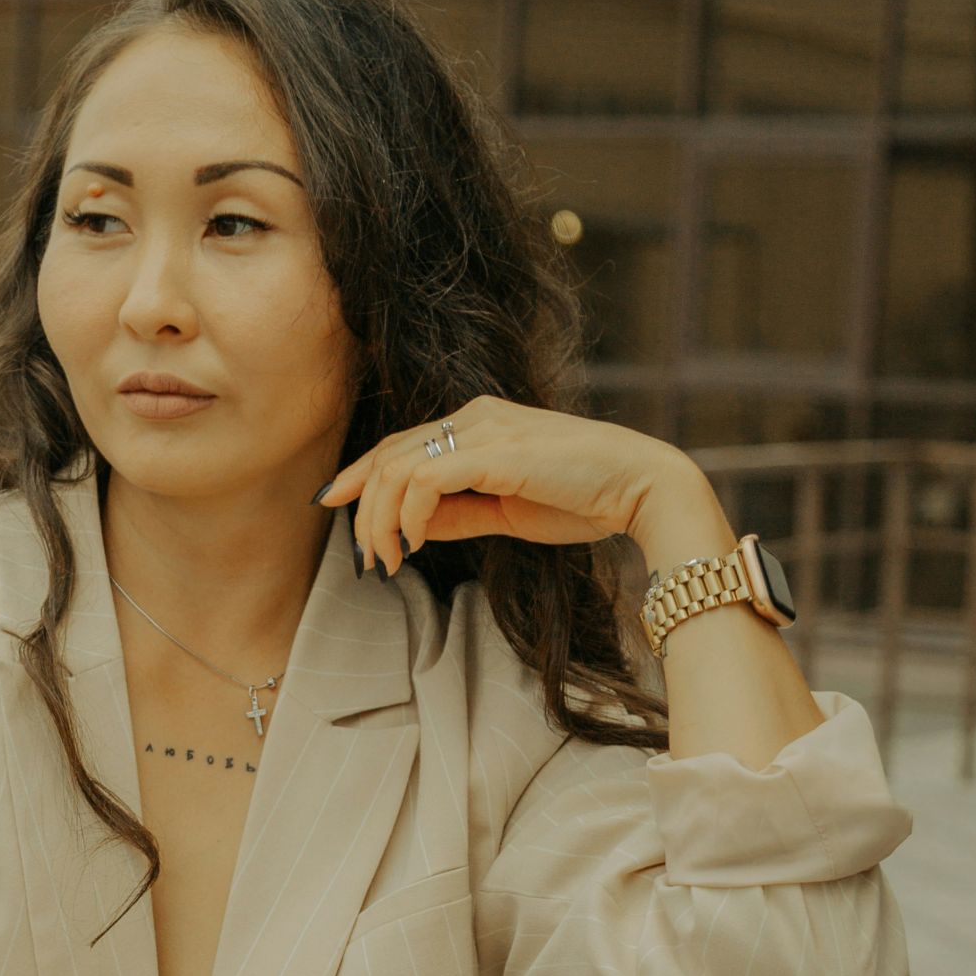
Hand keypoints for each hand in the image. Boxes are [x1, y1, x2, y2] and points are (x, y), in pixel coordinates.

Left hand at [314, 394, 701, 574]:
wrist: (641, 487)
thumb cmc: (583, 499)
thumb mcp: (506, 510)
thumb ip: (459, 513)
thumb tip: (412, 528)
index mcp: (477, 423)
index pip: (401, 444)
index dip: (361, 474)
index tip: (333, 504)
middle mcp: (474, 416)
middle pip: (389, 453)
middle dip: (363, 507)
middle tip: (367, 557)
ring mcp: (484, 428)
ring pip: (398, 466)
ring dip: (381, 519)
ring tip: (388, 560)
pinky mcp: (494, 449)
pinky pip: (426, 478)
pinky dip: (410, 513)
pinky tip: (416, 542)